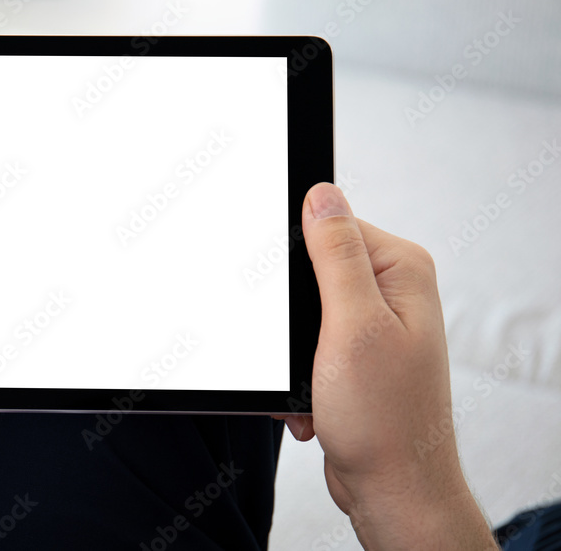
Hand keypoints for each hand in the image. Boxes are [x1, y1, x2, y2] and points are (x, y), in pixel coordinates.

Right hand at [278, 183, 496, 549]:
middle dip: (290, 320)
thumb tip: (321, 194)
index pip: (330, 225)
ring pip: (300, 314)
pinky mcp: (353, 354)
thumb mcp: (352, 325)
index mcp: (399, 269)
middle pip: (309, 271)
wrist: (392, 489)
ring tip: (310, 386)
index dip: (294, 258)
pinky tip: (313, 402)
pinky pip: (304, 346)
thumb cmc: (384, 419)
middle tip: (301, 354)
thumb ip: (335, 255)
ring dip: (291, 355)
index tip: (285, 299)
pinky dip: (298, 376)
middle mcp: (390, 291)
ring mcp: (373, 323)